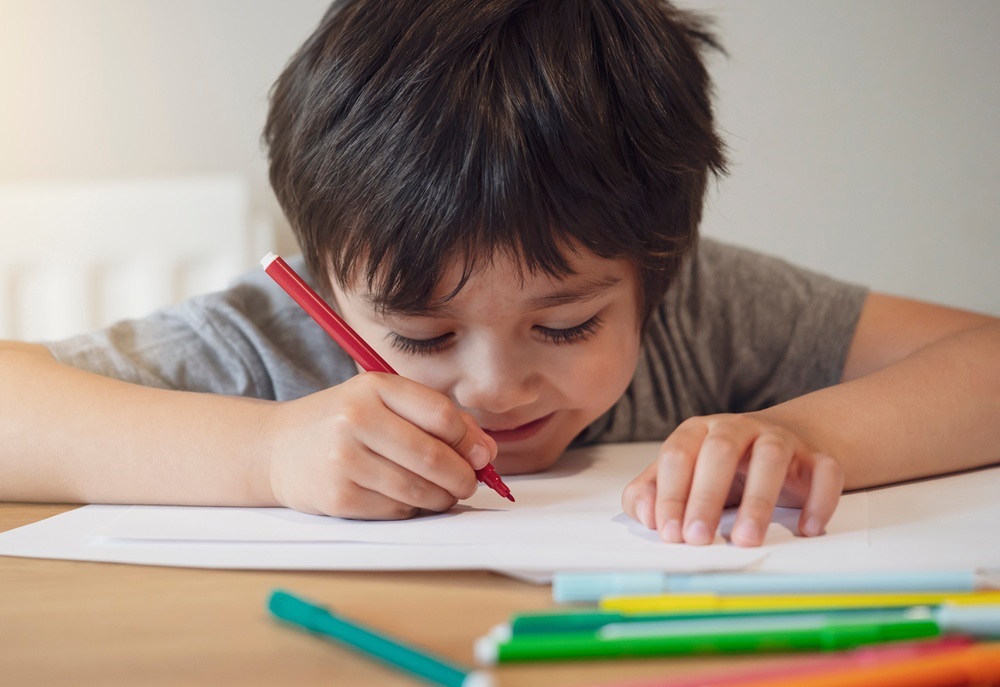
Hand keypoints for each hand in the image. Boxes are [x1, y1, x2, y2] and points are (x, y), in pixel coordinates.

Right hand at [261, 373, 496, 519]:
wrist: (279, 448)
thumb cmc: (344, 423)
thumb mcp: (385, 403)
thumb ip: (438, 419)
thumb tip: (485, 453)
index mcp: (374, 387)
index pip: (443, 416)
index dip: (470, 441)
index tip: (479, 455)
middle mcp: (356, 419)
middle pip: (434, 458)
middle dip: (463, 477)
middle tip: (468, 483)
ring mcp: (344, 460)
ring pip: (419, 491)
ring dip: (442, 498)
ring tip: (442, 493)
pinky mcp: (338, 497)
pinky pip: (396, 511)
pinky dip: (412, 510)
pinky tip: (405, 498)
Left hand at [621, 413, 843, 545]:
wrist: (778, 445)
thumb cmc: (717, 470)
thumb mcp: (680, 477)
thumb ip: (650, 493)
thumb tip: (646, 516)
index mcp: (697, 431)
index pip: (677, 456)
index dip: (670, 494)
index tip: (669, 533)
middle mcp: (737, 428)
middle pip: (718, 452)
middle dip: (705, 496)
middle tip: (697, 538)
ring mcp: (779, 438)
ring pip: (771, 457)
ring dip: (758, 500)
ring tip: (746, 539)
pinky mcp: (815, 457)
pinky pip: (824, 470)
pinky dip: (819, 498)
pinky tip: (806, 528)